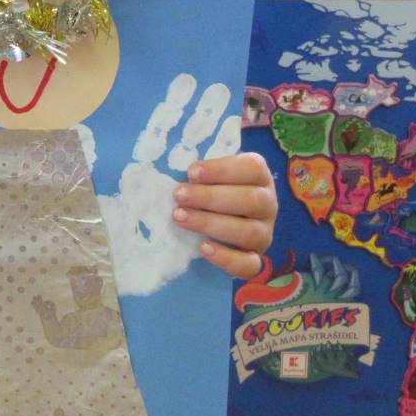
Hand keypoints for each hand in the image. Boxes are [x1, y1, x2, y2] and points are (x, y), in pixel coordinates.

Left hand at [91, 75, 270, 292]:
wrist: (225, 224)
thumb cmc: (208, 188)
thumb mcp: (204, 173)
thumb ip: (192, 165)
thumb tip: (147, 151)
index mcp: (258, 175)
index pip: (250, 168)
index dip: (222, 169)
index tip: (190, 171)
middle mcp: (268, 203)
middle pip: (250, 200)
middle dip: (212, 197)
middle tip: (178, 195)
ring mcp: (265, 233)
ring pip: (249, 232)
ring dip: (212, 224)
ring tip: (180, 217)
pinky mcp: (256, 258)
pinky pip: (249, 264)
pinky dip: (227, 258)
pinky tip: (203, 249)